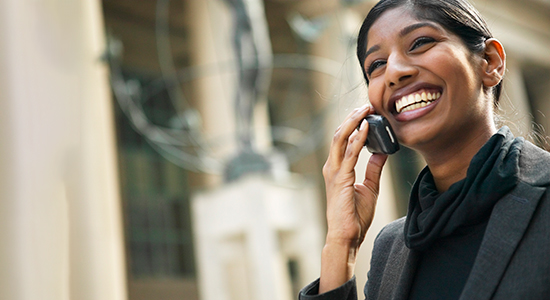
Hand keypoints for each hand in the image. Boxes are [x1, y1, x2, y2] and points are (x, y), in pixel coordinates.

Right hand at [319, 105, 387, 292]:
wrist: (347, 236)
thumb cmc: (354, 216)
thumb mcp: (369, 187)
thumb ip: (373, 168)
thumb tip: (381, 152)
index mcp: (338, 168)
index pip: (344, 139)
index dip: (354, 124)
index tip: (367, 112)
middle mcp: (332, 166)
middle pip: (340, 133)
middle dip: (353, 117)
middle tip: (367, 105)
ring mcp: (334, 171)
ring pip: (340, 138)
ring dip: (354, 122)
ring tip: (366, 109)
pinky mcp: (341, 178)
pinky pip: (349, 153)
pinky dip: (358, 138)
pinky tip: (366, 127)